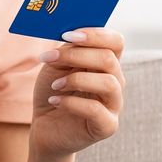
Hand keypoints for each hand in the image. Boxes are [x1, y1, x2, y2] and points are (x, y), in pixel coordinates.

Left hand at [29, 27, 125, 159]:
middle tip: (50, 59)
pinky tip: (55, 101)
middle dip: (76, 56)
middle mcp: (115, 81)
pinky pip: (96, 110)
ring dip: (76, 80)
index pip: (116, 41)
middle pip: (109, 59)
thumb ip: (68, 49)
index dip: (95, 34)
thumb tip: (71, 34)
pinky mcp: (107, 126)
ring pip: (109, 83)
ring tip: (55, 85)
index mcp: (106, 63)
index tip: (68, 35)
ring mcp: (114, 105)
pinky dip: (71, 103)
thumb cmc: (53, 92)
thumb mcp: (56, 66)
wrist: (45, 127)